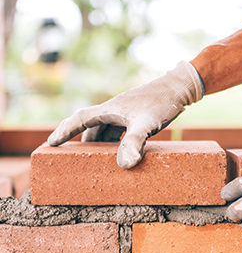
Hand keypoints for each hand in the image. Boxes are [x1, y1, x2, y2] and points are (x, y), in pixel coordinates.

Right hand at [48, 61, 202, 168]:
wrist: (179, 87)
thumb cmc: (162, 103)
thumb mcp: (146, 124)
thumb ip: (134, 143)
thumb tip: (124, 165)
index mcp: (110, 109)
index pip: (79, 119)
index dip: (64, 131)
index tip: (50, 143)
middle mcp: (114, 109)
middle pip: (90, 126)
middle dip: (81, 141)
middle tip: (73, 158)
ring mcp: (125, 112)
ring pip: (104, 128)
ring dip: (98, 142)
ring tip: (96, 158)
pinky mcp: (136, 114)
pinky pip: (117, 129)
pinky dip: (113, 140)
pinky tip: (121, 149)